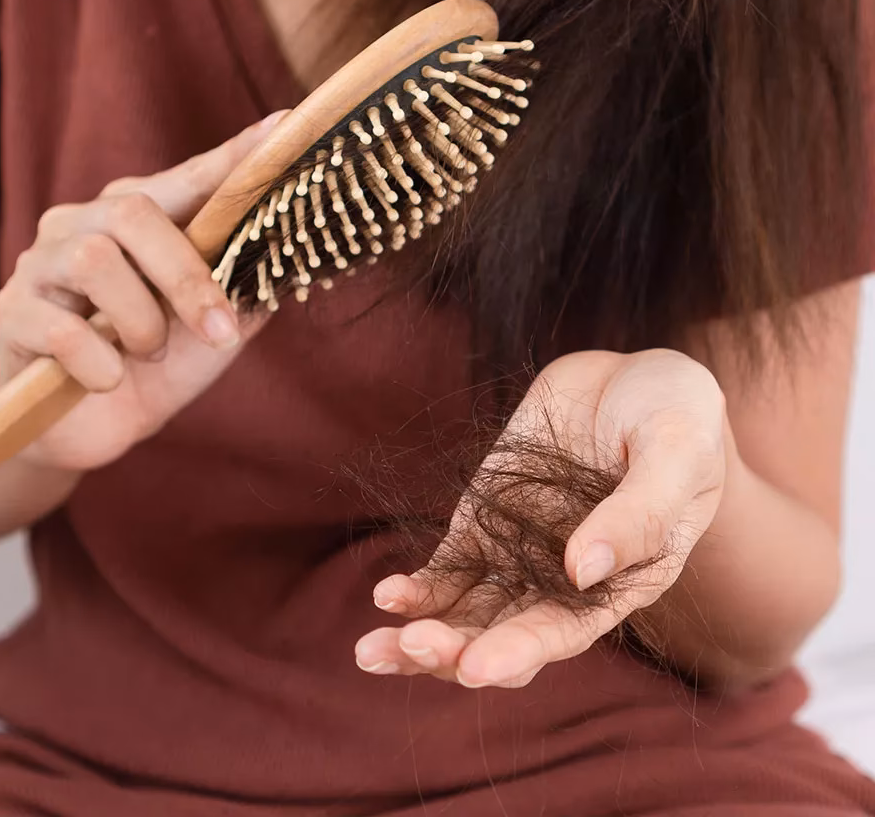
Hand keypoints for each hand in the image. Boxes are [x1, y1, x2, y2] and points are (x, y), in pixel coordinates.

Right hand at [0, 111, 286, 472]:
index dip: (233, 157)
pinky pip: (60, 329)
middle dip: (185, 277)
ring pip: (94, 262)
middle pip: (132, 212)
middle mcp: (83, 224)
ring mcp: (41, 263)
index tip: (284, 127)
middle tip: (218, 330)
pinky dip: (99, 364)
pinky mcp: (10, 312)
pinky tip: (106, 379)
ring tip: (148, 356)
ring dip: (141, 325)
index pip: (189, 178)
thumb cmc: (156, 367)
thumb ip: (244, 289)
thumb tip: (290, 250)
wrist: (92, 430)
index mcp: (136, 219)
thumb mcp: (213, 331)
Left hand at [355, 348, 728, 687]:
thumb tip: (582, 570)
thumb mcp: (675, 453)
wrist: (635, 377)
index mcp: (620, 580)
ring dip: (421, 635)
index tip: (474, 671)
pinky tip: (387, 596)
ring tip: (372, 648)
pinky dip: (418, 587)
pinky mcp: (486, 517)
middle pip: (503, 635)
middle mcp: (564, 579)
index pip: (564, 631)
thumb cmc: (676, 416)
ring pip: (466, 612)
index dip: (519, 653)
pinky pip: (449, 565)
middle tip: (408, 649)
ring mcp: (519, 549)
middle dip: (454, 653)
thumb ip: (639, 513)